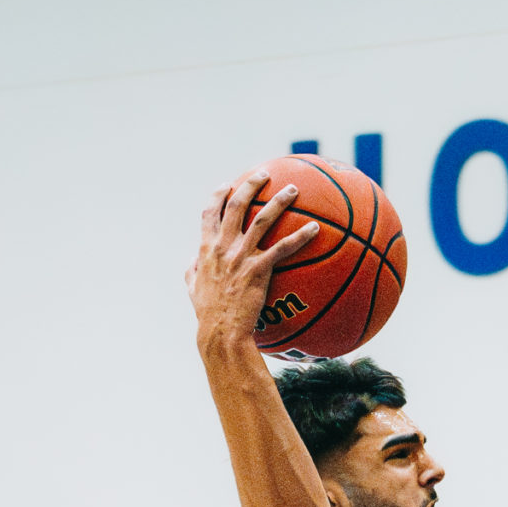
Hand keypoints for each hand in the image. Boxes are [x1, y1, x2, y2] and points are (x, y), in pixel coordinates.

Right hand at [187, 171, 320, 346]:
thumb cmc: (208, 314)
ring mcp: (241, 256)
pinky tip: (315, 229)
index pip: (209, 213)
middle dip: (250, 185)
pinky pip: (283, 248)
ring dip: (279, 201)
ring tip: (293, 190)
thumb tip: (192, 262)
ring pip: (262, 219)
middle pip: (236, 205)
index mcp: (206, 249)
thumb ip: (192, 271)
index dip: (218, 196)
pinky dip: (300, 236)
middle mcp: (223, 247)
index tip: (227, 185)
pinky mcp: (259, 269)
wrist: (220, 332)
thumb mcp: (193, 289)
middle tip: (264, 174)